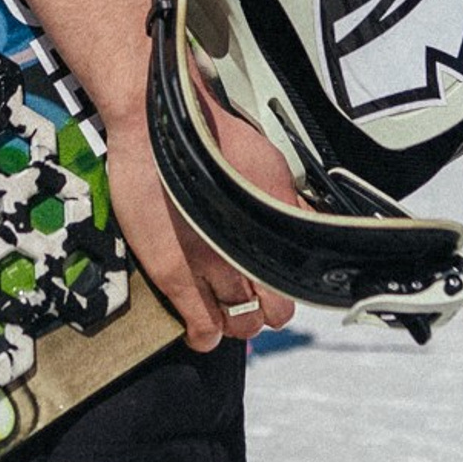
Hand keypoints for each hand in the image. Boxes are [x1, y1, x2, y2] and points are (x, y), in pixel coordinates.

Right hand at [102, 116, 297, 353]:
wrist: (155, 126)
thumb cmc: (207, 135)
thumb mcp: (268, 162)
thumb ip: (288, 199)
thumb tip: (307, 217)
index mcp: (274, 228)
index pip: (294, 286)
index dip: (283, 292)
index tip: (271, 288)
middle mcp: (249, 252)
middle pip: (272, 313)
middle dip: (262, 311)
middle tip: (248, 301)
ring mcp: (211, 267)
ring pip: (238, 324)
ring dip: (233, 324)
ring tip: (222, 313)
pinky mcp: (173, 274)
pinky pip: (200, 326)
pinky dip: (203, 336)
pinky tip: (200, 333)